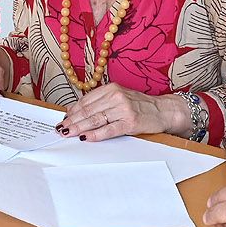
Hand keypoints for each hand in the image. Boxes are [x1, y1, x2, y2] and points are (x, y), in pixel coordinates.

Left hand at [55, 84, 177, 142]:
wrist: (164, 110)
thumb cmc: (140, 106)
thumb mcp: (119, 97)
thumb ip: (99, 102)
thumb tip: (74, 110)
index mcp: (111, 89)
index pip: (86, 101)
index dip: (72, 111)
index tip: (63, 119)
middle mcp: (116, 97)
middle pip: (88, 110)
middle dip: (72, 120)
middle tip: (61, 128)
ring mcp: (123, 109)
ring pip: (95, 120)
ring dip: (79, 127)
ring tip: (68, 133)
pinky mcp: (130, 123)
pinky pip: (108, 130)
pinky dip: (95, 134)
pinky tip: (86, 137)